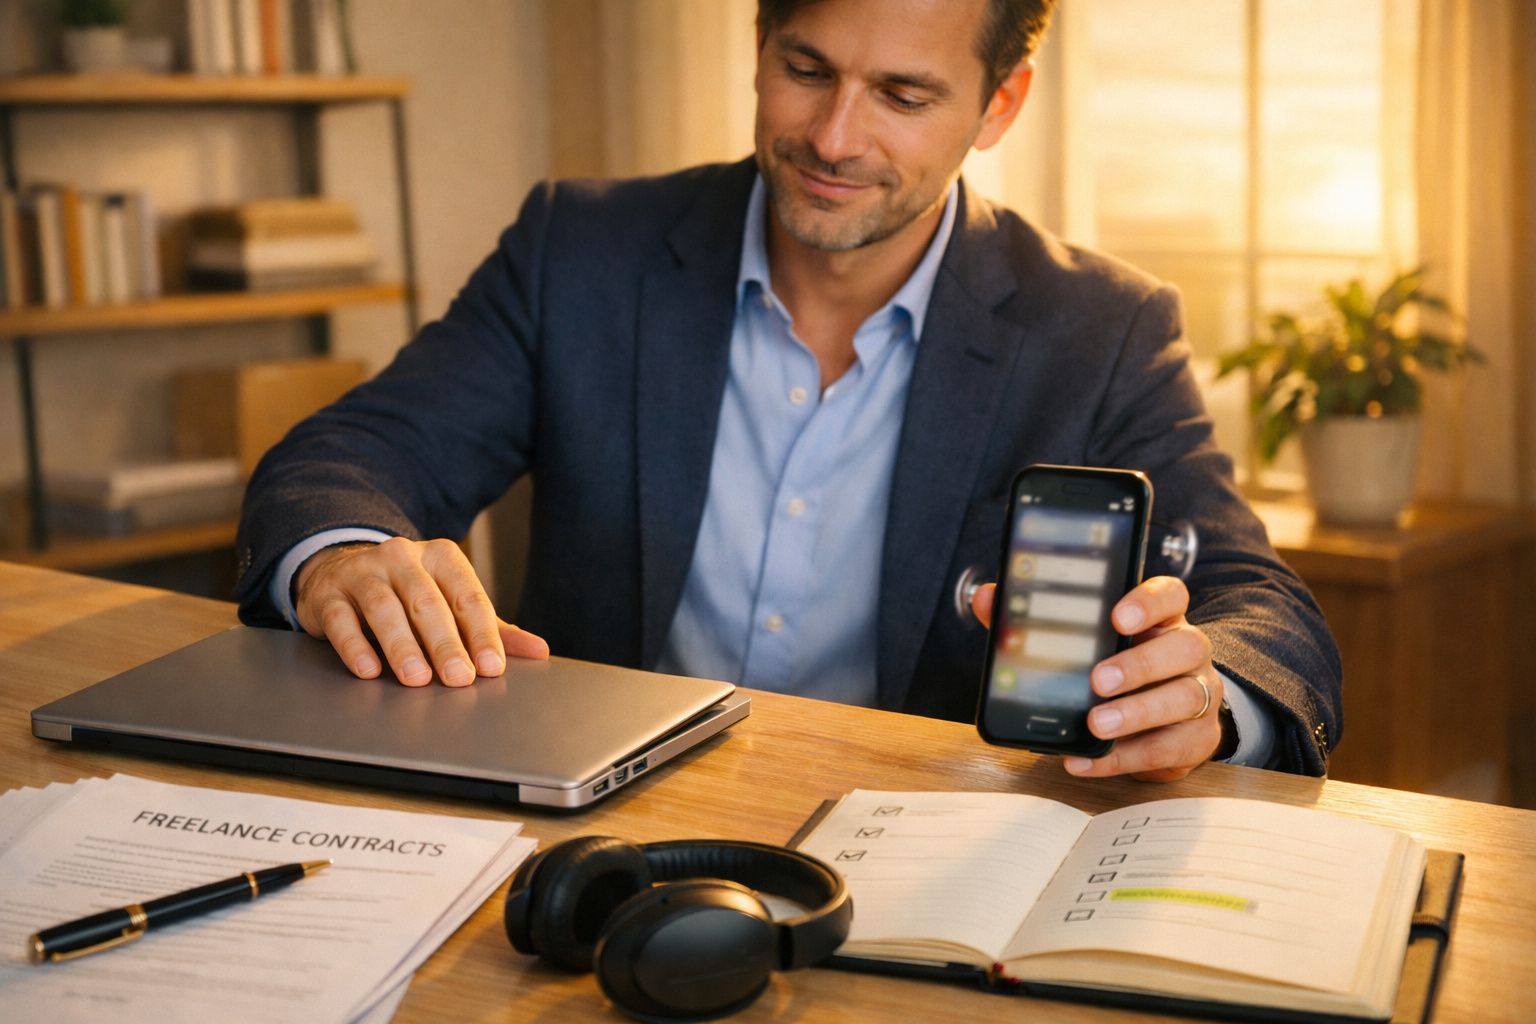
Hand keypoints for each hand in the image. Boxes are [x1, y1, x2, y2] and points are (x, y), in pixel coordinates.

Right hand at [294, 537, 548, 686]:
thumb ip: (492, 627)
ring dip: (401, 645)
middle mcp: (402, 557)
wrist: (341, 569)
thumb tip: (539, 651)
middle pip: (427, 602)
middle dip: (445, 642)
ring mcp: (363, 572)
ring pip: (383, 608)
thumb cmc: (410, 594)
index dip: (481, 632)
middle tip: (458, 678)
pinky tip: (368, 670)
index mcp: (441, 556)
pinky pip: (341, 619)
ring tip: (416, 678)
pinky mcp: (328, 594)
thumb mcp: (452, 603)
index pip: (467, 595)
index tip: (491, 667)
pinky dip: (355, 645)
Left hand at [972, 575, 1220, 780]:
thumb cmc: (1116, 668)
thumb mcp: (1086, 641)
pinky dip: (1123, 758)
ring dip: (1137, 713)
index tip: (1118, 616)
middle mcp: (1188, 651)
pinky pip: (1167, 749)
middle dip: (1139, 665)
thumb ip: (1036, 618)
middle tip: (1097, 680)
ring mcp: (1199, 695)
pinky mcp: (1195, 738)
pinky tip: (1086, 759)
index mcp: (1161, 618)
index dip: (1148, 602)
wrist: (1165, 720)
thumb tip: (986, 599)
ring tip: (1096, 723)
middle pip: (1184, 647)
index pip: (1170, 595)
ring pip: (1183, 699)